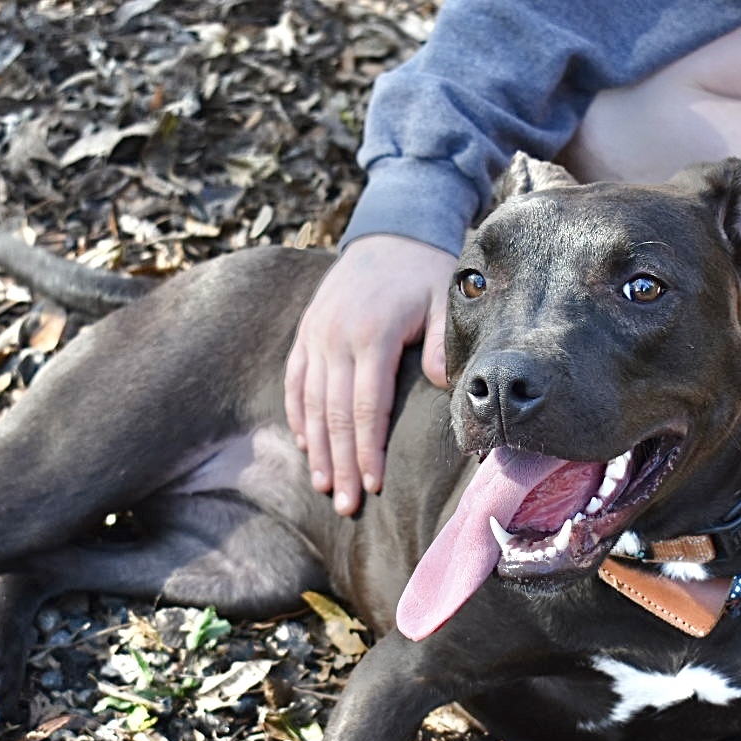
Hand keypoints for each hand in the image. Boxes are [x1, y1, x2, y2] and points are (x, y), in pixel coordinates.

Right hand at [285, 234, 456, 514]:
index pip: (365, 406)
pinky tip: (307, 448)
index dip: (367, 450)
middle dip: (340, 464)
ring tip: (325, 488)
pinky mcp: (305, 333)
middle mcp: (335, 336)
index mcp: (372, 333)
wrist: (391, 233)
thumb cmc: (426, 275)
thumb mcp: (445, 300)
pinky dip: (298, 417)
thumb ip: (443, 344)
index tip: (374, 486)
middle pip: (333, 414)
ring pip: (309, 404)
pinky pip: (295, 381)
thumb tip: (444, 385)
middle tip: (346, 506)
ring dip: (317, 450)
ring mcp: (315, 334)